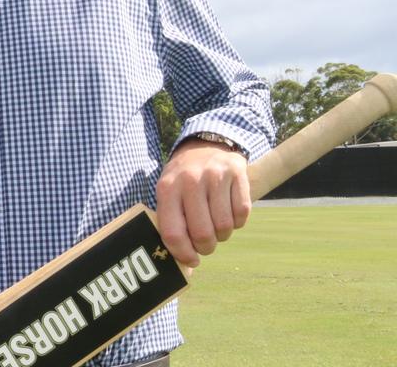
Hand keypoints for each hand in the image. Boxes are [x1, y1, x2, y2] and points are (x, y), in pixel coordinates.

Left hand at [155, 138, 250, 267]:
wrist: (205, 145)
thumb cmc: (183, 178)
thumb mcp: (168, 193)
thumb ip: (171, 223)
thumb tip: (185, 265)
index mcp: (167, 188)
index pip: (172, 232)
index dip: (183, 253)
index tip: (192, 260)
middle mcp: (190, 181)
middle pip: (201, 234)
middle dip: (206, 247)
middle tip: (206, 245)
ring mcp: (215, 176)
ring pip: (224, 227)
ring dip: (222, 235)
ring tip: (216, 226)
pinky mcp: (237, 173)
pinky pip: (242, 213)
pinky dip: (238, 221)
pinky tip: (229, 212)